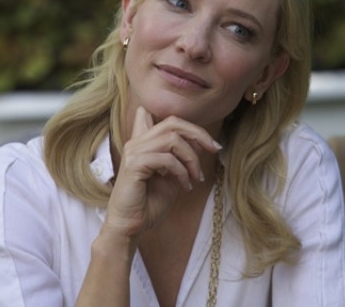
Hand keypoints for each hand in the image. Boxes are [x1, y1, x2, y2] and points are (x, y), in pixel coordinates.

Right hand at [104, 106, 221, 238]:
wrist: (130, 226)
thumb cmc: (149, 202)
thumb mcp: (173, 175)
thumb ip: (182, 158)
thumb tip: (200, 143)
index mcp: (144, 142)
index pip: (163, 117)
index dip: (188, 124)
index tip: (208, 142)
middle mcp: (137, 142)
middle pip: (172, 122)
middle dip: (198, 133)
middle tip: (214, 149)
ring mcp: (134, 151)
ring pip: (172, 139)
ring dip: (191, 158)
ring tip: (197, 177)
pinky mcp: (134, 164)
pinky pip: (167, 159)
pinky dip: (182, 172)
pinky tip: (186, 186)